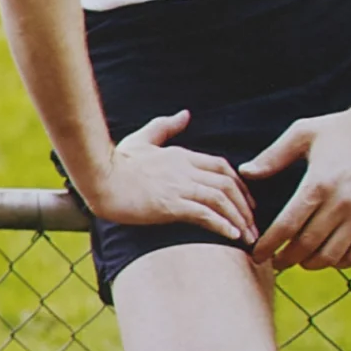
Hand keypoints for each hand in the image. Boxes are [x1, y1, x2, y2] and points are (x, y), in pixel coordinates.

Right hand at [86, 110, 255, 241]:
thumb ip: (164, 127)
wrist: (98, 179)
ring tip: (247, 236)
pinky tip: (232, 237)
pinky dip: (222, 225)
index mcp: (181, 155)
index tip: (246, 201)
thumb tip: (185, 114)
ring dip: (239, 220)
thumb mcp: (141, 140)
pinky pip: (205, 214)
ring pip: (221, 200)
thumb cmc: (116, 162)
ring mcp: (179, 187)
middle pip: (228, 184)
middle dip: (245, 206)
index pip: (221, 167)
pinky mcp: (170, 205)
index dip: (239, 184)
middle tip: (253, 224)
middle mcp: (185, 169)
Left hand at [244, 100, 350, 270]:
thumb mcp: (303, 133)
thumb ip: (273, 156)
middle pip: (307, 245)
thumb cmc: (341, 129)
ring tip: (297, 261)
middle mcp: (342, 203)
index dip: (268, 245)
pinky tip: (325, 256)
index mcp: (319, 183)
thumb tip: (245, 172)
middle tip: (274, 261)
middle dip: (285, 258)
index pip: (287, 226)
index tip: (256, 254)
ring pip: (331, 255)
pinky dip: (337, 262)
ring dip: (309, 264)